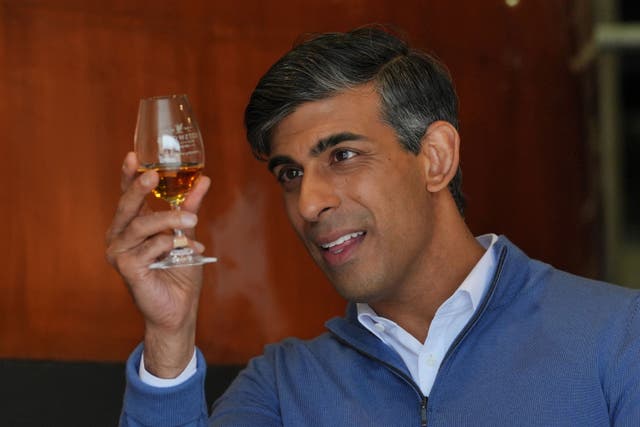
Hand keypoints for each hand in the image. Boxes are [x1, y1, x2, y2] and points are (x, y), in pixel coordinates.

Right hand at [106, 152, 210, 377]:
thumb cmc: (179, 273)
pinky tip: (184, 250)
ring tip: (191, 221)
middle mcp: (120, 237)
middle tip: (153, 175)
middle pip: (127, 207)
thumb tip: (204, 180)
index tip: (133, 155)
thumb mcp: (186, 234)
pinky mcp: (126, 269)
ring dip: (169, 220)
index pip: (127, 197)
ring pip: (141, 226)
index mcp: (131, 226)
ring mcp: (119, 253)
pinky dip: (170, 246)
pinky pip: (148, 248)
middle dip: (139, 189)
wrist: (179, 309)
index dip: (128, 176)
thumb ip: (190, 208)